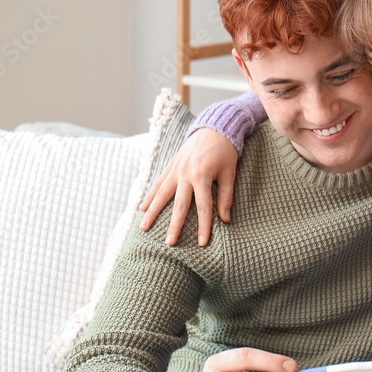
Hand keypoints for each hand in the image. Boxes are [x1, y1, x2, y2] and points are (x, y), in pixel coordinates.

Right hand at [139, 128, 238, 246]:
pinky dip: (149, 196)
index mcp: (202, 176)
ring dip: (152, 212)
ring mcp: (175, 170)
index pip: (203, 207)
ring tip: (143, 228)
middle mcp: (185, 174)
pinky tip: (142, 208)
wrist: (213, 128)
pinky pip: (158, 183)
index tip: (201, 243)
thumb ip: (225, 196)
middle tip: (169, 243)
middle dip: (174, 226)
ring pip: (161, 195)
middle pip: (179, 205)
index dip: (203, 226)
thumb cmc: (225, 152)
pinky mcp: (170, 166)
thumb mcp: (229, 173)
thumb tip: (225, 219)